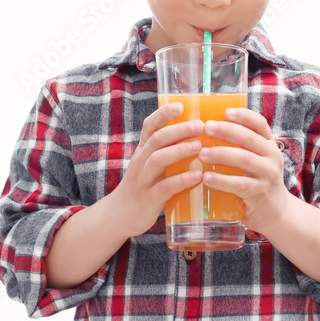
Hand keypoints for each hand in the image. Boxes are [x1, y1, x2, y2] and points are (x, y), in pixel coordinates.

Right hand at [109, 101, 203, 236]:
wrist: (119, 215)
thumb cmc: (143, 186)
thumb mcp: (149, 165)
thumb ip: (167, 151)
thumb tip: (199, 137)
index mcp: (143, 150)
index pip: (150, 126)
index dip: (164, 114)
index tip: (180, 105)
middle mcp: (141, 161)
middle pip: (157, 139)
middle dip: (179, 130)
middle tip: (200, 125)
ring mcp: (143, 179)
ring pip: (158, 159)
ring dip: (180, 151)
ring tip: (199, 146)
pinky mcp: (149, 198)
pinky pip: (165, 187)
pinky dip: (182, 180)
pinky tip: (198, 176)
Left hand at [199, 108, 288, 233]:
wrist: (276, 213)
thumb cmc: (257, 182)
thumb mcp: (255, 161)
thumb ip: (240, 147)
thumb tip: (207, 130)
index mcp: (269, 145)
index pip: (259, 124)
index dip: (244, 115)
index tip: (226, 111)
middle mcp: (272, 157)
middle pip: (250, 138)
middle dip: (227, 130)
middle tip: (207, 127)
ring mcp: (267, 175)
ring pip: (244, 159)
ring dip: (221, 154)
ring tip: (201, 153)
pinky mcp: (259, 193)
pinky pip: (239, 184)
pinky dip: (221, 180)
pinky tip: (206, 177)